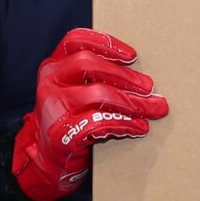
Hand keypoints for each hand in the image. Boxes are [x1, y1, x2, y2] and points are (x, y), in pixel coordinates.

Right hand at [11, 28, 168, 200]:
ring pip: (98, 94)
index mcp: (53, 66)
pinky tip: (139, 127)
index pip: (76, 40)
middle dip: (125, 76)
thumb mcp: (73, 91)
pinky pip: (99, 122)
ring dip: (132, 102)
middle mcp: (50, 82)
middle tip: (150, 88)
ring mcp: (54, 107)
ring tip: (153, 109)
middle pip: (90, 65)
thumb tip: (140, 77)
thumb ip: (94, 77)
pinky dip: (124, 123)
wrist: (47, 160)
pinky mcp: (61, 133)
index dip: (106, 43)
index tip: (132, 55)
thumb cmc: (69, 120)